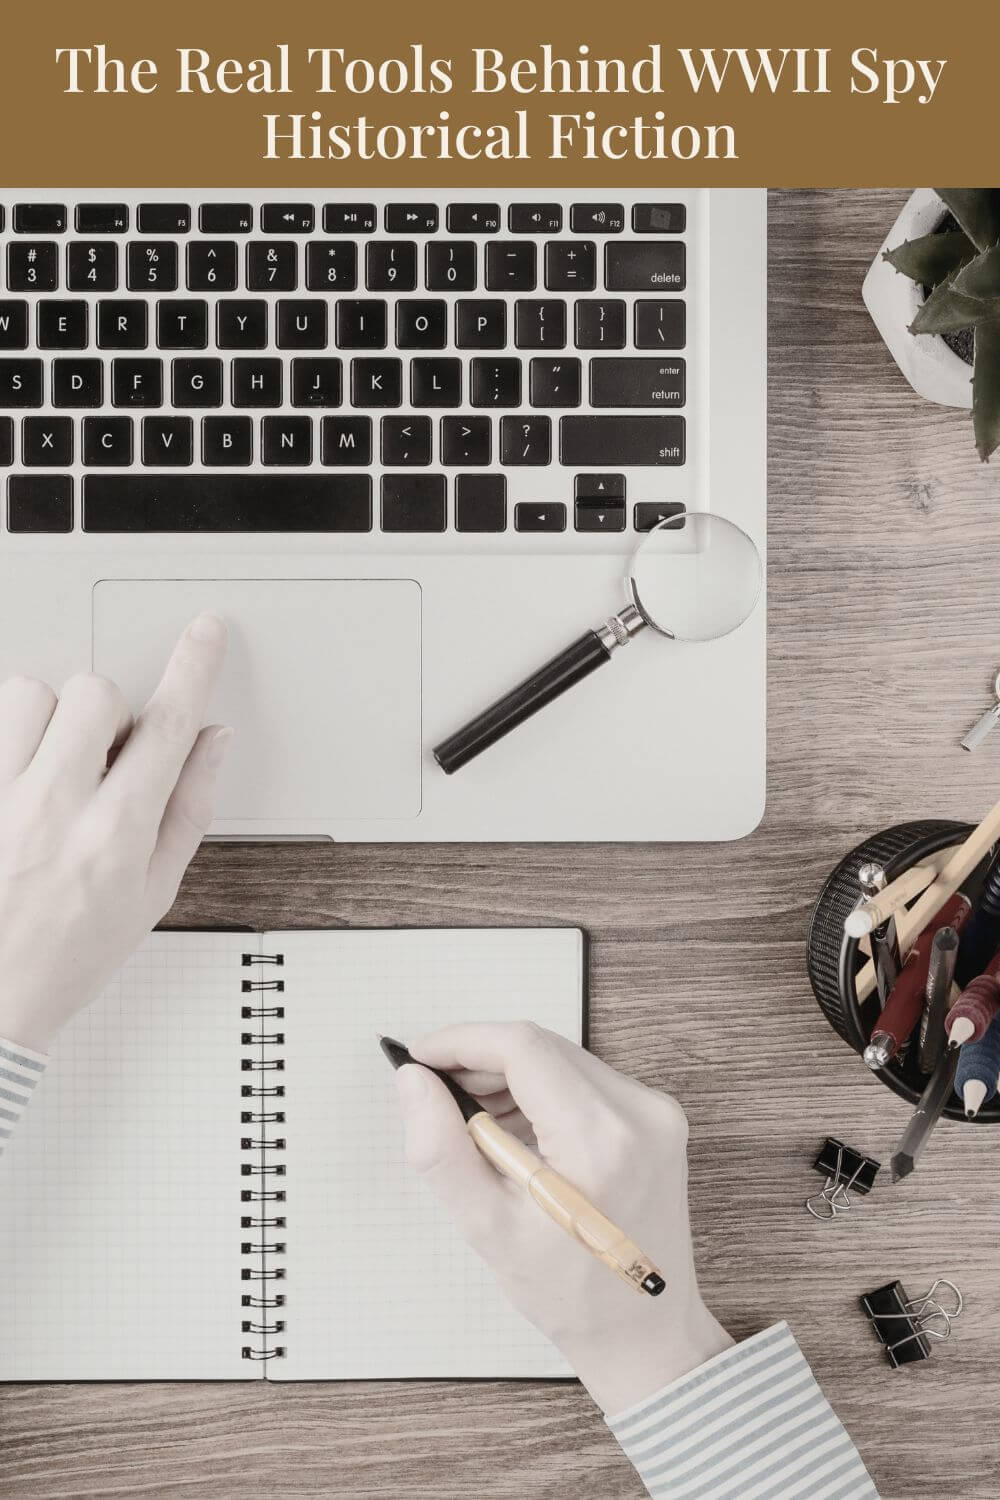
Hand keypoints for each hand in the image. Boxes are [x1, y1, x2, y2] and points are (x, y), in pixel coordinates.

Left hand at [0, 614, 229, 1051]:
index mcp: (114, 836)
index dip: (193, 668)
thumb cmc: (63, 960)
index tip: (205, 635)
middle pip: (94, 692)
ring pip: (29, 694)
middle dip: (107, 709)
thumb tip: (212, 743)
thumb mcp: (150, 898)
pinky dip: (6, 739)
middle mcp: (53, 810)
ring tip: (45, 764)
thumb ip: (186, 811)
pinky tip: (15, 778)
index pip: (166, 727)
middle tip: (100, 751)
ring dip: (46, 718)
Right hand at [395, 1022, 732, 1415]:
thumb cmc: (570, 1294)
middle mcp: (639, 1112)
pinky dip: (542, 1092)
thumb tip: (413, 1082)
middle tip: (434, 1093)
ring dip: (510, 1076)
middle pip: (543, 1047)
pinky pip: (586, 1081)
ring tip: (472, 1122)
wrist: (644, 1332)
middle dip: (481, 1060)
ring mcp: (655, 1112)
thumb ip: (442, 1149)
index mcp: (601, 1138)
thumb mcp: (488, 1228)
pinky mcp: (657, 1118)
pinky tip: (515, 1130)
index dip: (462, 1043)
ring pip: (562, 1059)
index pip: (523, 1048)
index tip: (418, 1057)